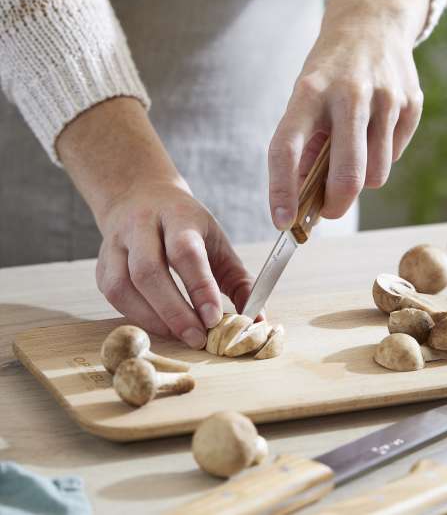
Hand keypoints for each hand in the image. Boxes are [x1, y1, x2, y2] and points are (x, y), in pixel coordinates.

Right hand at [95, 179, 252, 347]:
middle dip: (174, 311)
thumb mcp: (218, 242)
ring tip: (179, 336)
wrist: (141, 196)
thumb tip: (257, 321)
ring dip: (152, 318)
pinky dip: (135, 315)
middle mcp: (142, 225)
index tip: (213, 319)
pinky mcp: (102, 263)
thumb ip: (240, 281)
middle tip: (197, 338)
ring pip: (123, 285)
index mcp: (178, 215)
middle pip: (148, 271)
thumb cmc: (186, 225)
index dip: (199, 287)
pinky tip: (158, 325)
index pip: (185, 251)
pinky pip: (112, 294)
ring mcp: (116, 243)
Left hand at [268, 0, 429, 228]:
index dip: (282, 191)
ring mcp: (385, 98)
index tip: (282, 221)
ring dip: (361, 180)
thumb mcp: (303, 101)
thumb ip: (303, 149)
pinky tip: (374, 132)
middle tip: (327, 210)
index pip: (287, 149)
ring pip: (375, 176)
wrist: (371, 25)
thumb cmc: (328, 75)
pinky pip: (394, 158)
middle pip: (347, 175)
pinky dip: (381, 157)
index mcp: (309, 93)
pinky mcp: (410, 103)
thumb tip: (300, 201)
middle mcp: (349, 94)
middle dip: (335, 206)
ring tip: (352, 154)